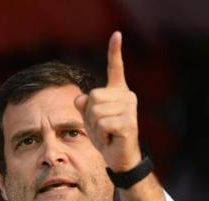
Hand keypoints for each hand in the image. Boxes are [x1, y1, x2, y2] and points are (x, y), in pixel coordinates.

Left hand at [75, 31, 140, 171]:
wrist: (119, 158)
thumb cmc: (105, 136)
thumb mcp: (89, 118)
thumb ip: (84, 106)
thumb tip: (79, 99)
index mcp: (118, 92)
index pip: (115, 68)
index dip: (114, 51)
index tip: (116, 34)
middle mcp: (126, 96)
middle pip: (93, 96)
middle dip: (89, 115)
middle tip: (102, 127)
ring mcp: (129, 109)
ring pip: (95, 111)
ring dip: (95, 127)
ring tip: (107, 133)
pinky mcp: (128, 122)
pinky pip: (101, 124)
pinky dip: (101, 135)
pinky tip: (111, 139)